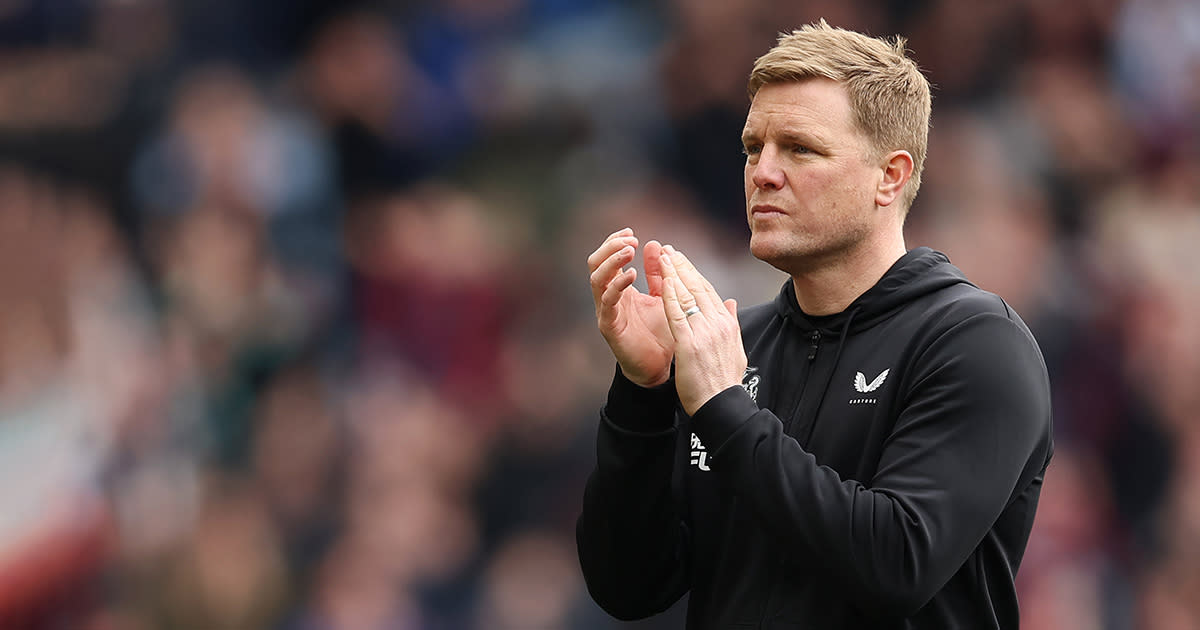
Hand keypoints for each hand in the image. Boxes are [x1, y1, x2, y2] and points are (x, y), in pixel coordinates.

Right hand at [587, 228, 673, 386]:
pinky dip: (617, 285)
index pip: (607, 257)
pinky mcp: (609, 326)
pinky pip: (608, 302)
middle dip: (610, 248)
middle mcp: (608, 297)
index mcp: (619, 288)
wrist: (659, 368)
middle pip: (595, 263)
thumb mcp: (663, 296)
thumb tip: (655, 244)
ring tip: (629, 251)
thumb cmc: (660, 333)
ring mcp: (606, 311)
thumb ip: (657, 273)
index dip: (615, 242)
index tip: (631, 233)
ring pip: (597, 279)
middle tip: (629, 241)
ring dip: (612, 261)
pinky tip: (632, 275)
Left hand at [658, 245, 746, 414]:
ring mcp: (704, 332)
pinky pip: (677, 313)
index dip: (693, 273)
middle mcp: (718, 323)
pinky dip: (670, 295)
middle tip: (669, 249)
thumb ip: (732, 323)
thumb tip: (732, 303)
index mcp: (727, 323)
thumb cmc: (724, 382)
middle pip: (698, 287)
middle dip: (682, 266)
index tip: (682, 260)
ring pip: (687, 295)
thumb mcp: (736, 349)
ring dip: (673, 273)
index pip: (709, 291)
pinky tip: (663, 281)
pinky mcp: (689, 343)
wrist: (722, 405)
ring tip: (662, 257)